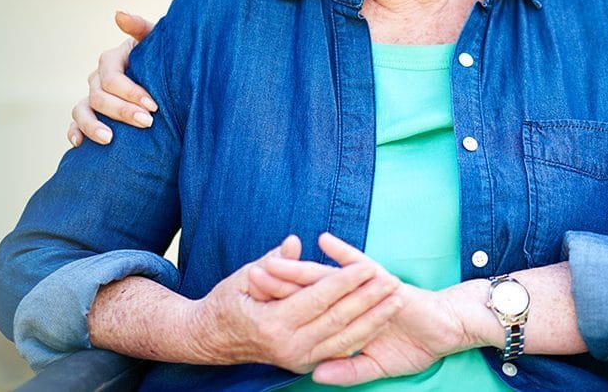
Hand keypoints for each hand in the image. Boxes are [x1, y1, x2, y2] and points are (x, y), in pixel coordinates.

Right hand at [68, 11, 156, 146]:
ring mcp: (91, 96)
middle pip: (100, 96)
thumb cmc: (160, 56)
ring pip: (82, 110)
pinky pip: (74, 123)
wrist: (162, 74)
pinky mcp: (89, 113)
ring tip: (109, 139)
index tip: (154, 106)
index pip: (113, 77)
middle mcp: (98, 77)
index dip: (130, 92)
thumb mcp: (155, 40)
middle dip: (123, 111)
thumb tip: (118, 14)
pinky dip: (74, 132)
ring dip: (92, 125)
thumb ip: (140, 27)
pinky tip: (80, 145)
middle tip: (147, 123)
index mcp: (112, 60)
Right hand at [188, 235, 402, 370]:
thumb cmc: (226, 302)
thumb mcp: (245, 276)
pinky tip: (381, 320)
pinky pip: (339, 351)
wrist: (211, 340)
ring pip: (344, 340)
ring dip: (374, 319)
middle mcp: (288, 346)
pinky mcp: (304, 363)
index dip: (345, 282)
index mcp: (273, 322)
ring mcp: (297, 358)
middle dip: (368, 300)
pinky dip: (362, 335)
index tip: (368, 265)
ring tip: (396, 299)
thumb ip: (274, 261)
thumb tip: (295, 243)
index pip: (319, 299)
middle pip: (338, 320)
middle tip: (393, 280)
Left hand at [261, 234, 468, 385]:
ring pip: (325, 276)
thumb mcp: (374, 365)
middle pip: (307, 292)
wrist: (444, 329)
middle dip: (279, 284)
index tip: (250, 306)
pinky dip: (340, 252)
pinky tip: (322, 240)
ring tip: (272, 259)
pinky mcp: (381, 277)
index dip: (281, 309)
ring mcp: (363, 287)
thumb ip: (348, 368)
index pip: (306, 314)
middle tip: (249, 276)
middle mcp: (348, 300)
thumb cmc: (412, 345)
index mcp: (343, 320)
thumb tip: (316, 374)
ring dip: (299, 268)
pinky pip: (357, 262)